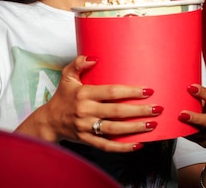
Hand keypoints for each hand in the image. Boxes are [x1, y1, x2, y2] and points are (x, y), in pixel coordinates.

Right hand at [17, 55, 162, 152]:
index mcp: (83, 94)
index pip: (111, 92)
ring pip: (114, 129)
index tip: (147, 90)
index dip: (130, 91)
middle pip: (117, 111)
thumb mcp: (67, 76)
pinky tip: (138, 144)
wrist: (49, 121)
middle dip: (139, 111)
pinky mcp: (87, 140)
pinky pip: (107, 146)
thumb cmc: (62, 97)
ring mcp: (86, 127)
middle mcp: (85, 111)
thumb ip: (79, 63)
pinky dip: (123, 147)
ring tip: (152, 124)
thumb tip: (95, 57)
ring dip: (135, 128)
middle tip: (157, 108)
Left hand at [180, 84, 205, 155]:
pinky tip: (181, 130)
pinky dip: (187, 134)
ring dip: (188, 128)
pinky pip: (194, 138)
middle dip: (195, 118)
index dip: (202, 92)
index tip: (191, 87)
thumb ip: (200, 99)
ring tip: (178, 123)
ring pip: (200, 133)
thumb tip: (179, 90)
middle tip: (182, 114)